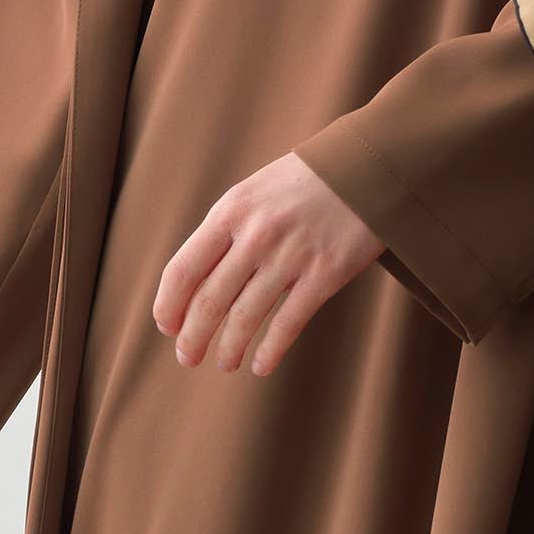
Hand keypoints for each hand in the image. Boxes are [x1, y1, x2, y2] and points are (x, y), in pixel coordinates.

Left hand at [153, 151, 381, 375]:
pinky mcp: (326, 273)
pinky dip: (270, 350)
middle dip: (193, 337)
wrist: (367, 167)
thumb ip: (225, 232)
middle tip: (188, 357)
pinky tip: (260, 366)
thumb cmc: (304, 184)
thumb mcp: (253, 194)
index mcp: (230, 212)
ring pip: (245, 317)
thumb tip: (195, 284)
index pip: (182, 270)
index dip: (168, 306)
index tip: (167, 327)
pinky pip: (289, 322)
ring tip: (224, 363)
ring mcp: (291, 255)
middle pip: (209, 301)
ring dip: (228, 349)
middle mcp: (256, 235)